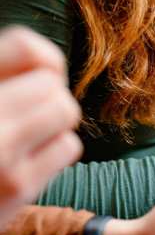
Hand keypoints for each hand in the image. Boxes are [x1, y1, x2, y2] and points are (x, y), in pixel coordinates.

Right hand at [0, 27, 81, 225]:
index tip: (36, 74)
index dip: (42, 59)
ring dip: (55, 121)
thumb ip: (6, 72)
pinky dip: (57, 149)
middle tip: (27, 114)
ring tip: (30, 133)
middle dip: (47, 96)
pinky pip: (68, 146)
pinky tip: (31, 158)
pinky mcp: (19, 187)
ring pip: (65, 111)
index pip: (25, 47)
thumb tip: (51, 63)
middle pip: (52, 84)